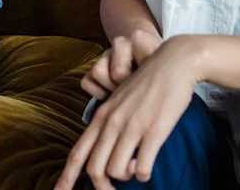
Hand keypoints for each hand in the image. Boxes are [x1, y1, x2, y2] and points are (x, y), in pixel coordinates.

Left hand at [56, 36, 201, 189]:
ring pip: (115, 171)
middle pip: (94, 169)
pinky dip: (143, 174)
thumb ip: (110, 122)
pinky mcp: (153, 131)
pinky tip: (147, 167)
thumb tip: (106, 147)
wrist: (173, 63)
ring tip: (135, 168)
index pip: (78, 153)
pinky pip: (141, 168)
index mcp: (102, 116)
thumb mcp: (120, 100)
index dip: (67, 176)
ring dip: (126, 177)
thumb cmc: (148, 83)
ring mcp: (132, 127)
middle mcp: (113, 122)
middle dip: (102, 187)